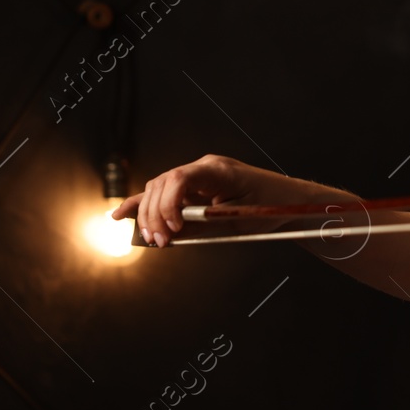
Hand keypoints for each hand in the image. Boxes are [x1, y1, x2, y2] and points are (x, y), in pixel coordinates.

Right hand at [108, 153, 268, 247]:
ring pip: (158, 188)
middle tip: (161, 242)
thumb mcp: (239, 221)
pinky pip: (164, 193)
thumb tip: (172, 235)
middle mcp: (204, 167)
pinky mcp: (194, 186)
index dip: (169, 205)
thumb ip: (204, 225)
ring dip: (150, 214)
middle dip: (156, 215)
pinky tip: (121, 215)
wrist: (288, 199)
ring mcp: (197, 175)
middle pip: (163, 183)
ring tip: (152, 239)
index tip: (174, 230)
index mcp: (218, 169)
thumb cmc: (269, 208)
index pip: (180, 178)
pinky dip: (144, 204)